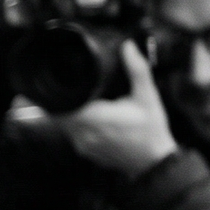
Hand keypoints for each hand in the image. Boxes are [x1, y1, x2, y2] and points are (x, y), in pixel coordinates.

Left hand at [56, 42, 177, 176]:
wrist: (154, 161)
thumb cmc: (152, 129)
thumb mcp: (147, 96)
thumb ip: (136, 70)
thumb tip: (128, 47)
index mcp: (94, 118)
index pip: (61, 106)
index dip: (55, 96)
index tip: (55, 85)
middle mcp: (83, 134)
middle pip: (59, 114)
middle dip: (64, 101)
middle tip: (70, 89)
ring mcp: (82, 145)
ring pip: (64, 125)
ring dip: (71, 113)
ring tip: (82, 101)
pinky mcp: (85, 152)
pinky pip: (73, 135)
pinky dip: (77, 125)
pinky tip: (91, 118)